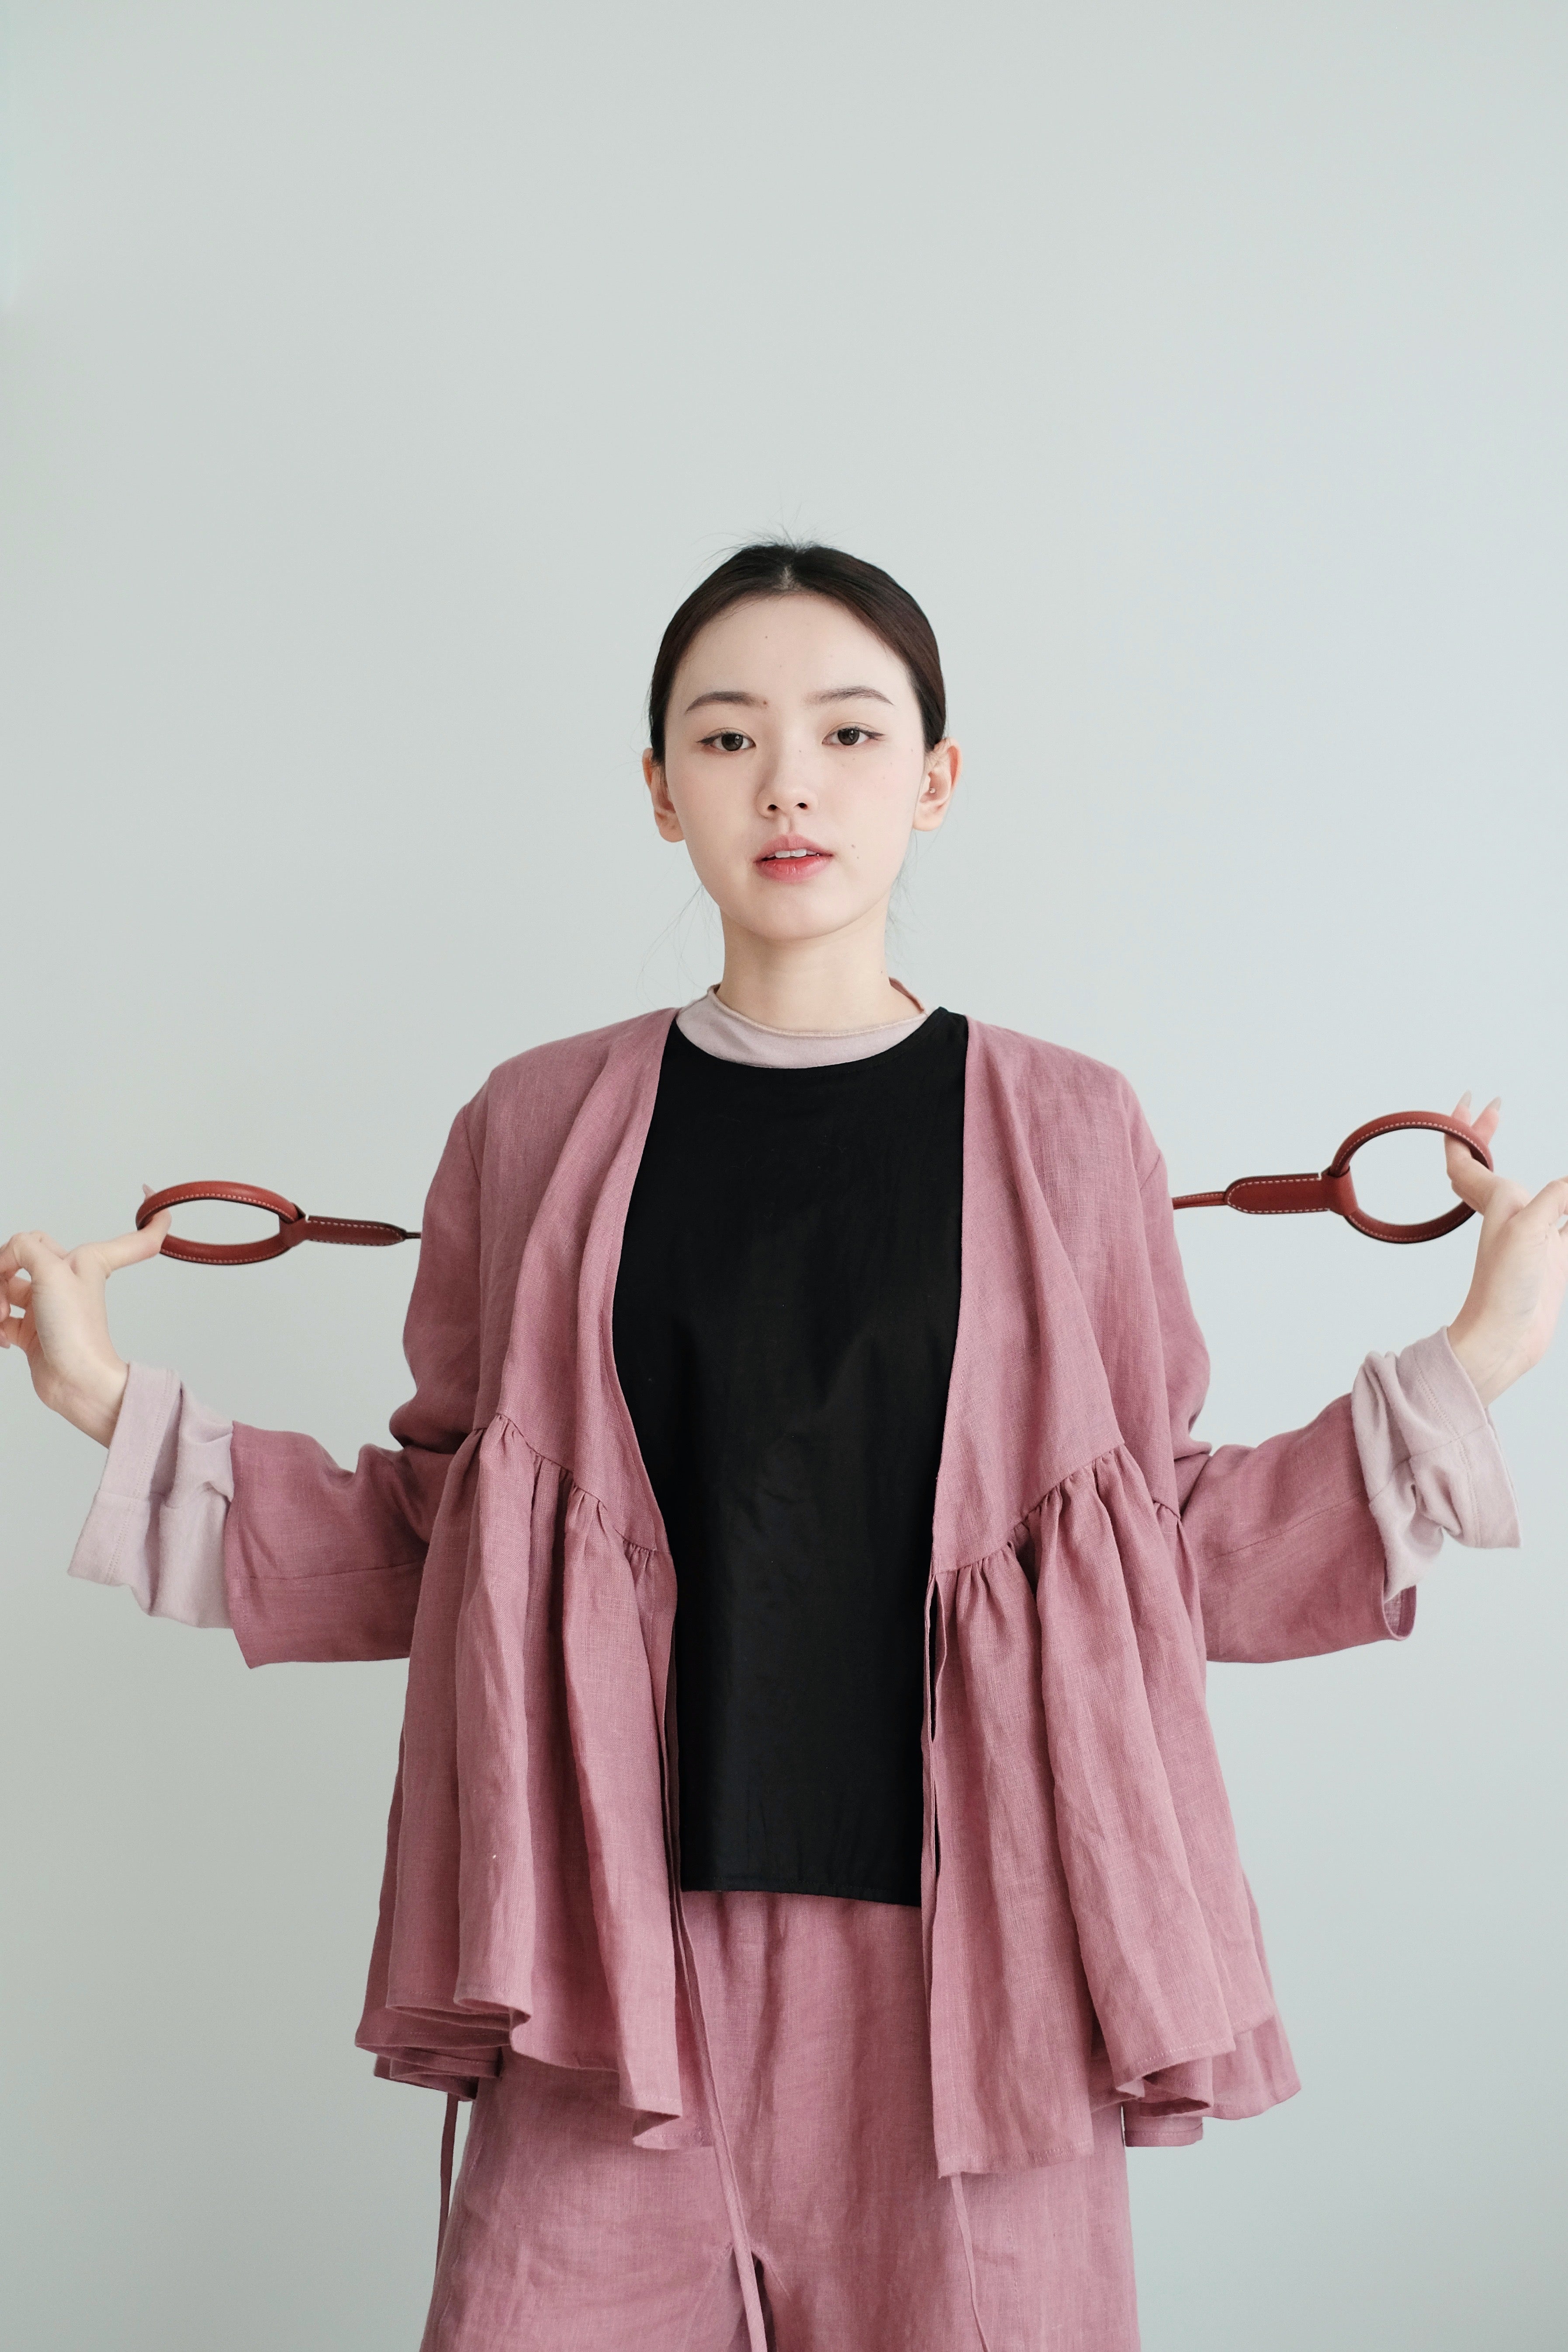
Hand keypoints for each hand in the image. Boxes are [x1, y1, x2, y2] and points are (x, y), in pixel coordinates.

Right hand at [0, 1191, 172, 1444]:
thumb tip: (9, 1252)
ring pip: (7, 1285)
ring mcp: (48, 1305)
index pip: (133, 1239)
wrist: (74, 1382)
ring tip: (0, 1317)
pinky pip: (3, 1316)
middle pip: (26, 1254)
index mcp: (86, 1261)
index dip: (152, 1224)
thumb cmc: (76, 1331)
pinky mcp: (31, 1330)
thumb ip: (25, 1249)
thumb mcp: (52, 1271)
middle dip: (3, 1268)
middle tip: (2, 1288)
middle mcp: (66, 1279)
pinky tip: (2, 1336)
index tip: (160, 1201)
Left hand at [1443, 1095, 1567, 1406]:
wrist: (1503, 1341)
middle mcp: (1509, 1215)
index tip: (1469, 1099)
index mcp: (1496, 1201)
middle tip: (1493, 1108)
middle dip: (1486, 1135)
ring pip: (1528, 1190)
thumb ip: (1555, 1199)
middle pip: (1490, 1166)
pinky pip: (1564, 1221)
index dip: (1463, 1126)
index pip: (1467, 1155)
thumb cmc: (1503, 1289)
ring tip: (1534, 1158)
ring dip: (1531, 1167)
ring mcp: (1531, 1236)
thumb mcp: (1529, 1231)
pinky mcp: (1551, 1258)